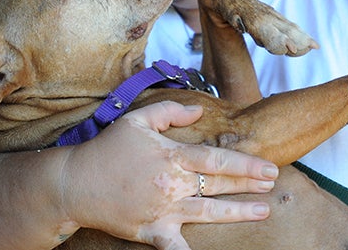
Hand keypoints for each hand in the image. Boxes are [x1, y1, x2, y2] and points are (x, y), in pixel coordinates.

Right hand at [57, 101, 278, 249]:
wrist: (75, 183)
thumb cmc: (107, 149)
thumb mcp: (137, 120)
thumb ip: (171, 112)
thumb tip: (199, 111)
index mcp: (171, 156)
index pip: (217, 160)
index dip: (246, 164)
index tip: (269, 168)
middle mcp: (172, 184)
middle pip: (219, 185)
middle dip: (249, 185)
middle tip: (272, 184)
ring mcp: (163, 210)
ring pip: (208, 212)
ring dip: (238, 212)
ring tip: (262, 211)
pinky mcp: (152, 231)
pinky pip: (175, 248)